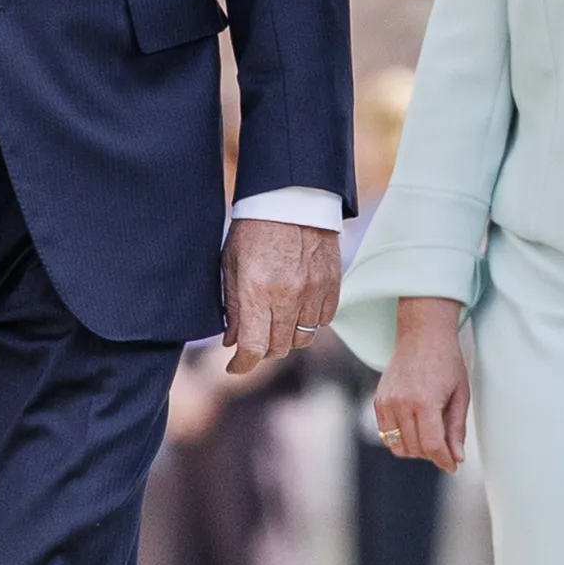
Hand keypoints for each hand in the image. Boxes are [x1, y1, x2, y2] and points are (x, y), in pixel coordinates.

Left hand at [222, 216, 338, 376]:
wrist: (292, 199)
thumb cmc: (254, 228)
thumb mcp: (231, 264)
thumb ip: (233, 306)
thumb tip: (231, 341)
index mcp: (257, 292)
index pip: (253, 348)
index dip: (241, 365)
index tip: (234, 366)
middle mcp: (287, 297)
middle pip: (278, 348)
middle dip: (262, 350)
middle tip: (252, 340)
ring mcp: (313, 293)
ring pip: (302, 338)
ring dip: (286, 338)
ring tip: (274, 323)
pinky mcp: (332, 286)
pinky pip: (322, 321)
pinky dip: (308, 322)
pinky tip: (296, 308)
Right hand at [373, 296, 470, 473]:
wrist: (422, 335)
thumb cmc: (447, 362)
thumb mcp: (460, 395)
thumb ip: (456, 429)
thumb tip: (457, 458)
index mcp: (425, 402)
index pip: (432, 445)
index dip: (445, 460)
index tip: (453, 466)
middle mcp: (401, 404)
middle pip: (416, 448)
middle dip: (433, 454)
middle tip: (446, 447)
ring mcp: (386, 402)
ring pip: (399, 446)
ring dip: (416, 449)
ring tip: (431, 436)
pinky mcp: (378, 401)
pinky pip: (387, 434)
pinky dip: (401, 439)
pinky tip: (416, 428)